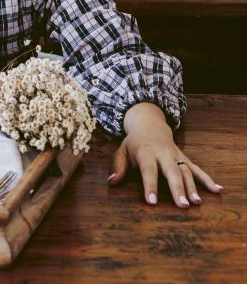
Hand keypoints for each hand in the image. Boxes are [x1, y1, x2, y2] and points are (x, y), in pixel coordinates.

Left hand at [108, 102, 223, 207]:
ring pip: (185, 171)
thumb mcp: (121, 151)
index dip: (149, 186)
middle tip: (182, 205)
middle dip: (177, 188)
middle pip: (171, 171)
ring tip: (196, 202)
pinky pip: (197, 169)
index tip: (152, 202)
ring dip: (192, 187)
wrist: (149, 125)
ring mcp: (175, 155)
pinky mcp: (184, 158)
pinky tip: (217, 190)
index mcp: (146, 152)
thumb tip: (112, 181)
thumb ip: (118, 166)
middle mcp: (163, 153)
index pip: (148, 170)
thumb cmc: (133, 143)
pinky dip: (208, 179)